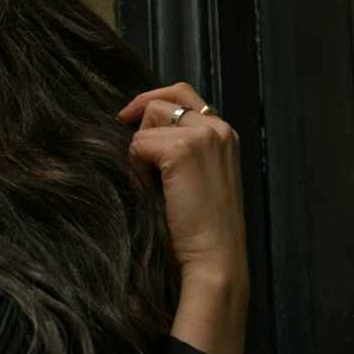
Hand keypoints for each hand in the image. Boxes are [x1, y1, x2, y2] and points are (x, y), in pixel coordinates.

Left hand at [118, 81, 249, 353]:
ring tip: (151, 185)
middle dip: (139, 123)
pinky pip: (138, 144)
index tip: (127, 118)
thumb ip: (181, 150)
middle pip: (162, 99)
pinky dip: (136, 169)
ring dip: (139, 151)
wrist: (214, 260)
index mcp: (225, 134)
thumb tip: (138, 131)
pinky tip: (149, 192)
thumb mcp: (197, 180)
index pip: (183, 92)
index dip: (151, 100)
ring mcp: (203, 136)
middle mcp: (219, 128)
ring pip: (148, 118)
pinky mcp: (183, 150)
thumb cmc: (200, 231)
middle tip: (131, 152)